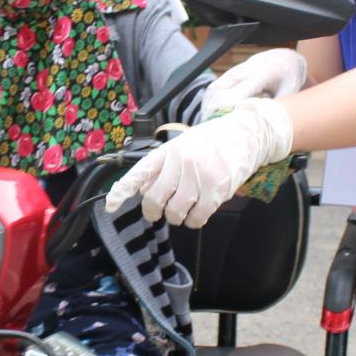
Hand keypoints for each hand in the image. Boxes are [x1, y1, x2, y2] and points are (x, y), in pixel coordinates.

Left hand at [104, 100, 293, 228]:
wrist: (244, 134)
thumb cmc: (211, 142)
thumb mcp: (182, 146)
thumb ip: (162, 166)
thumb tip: (143, 189)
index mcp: (168, 150)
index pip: (140, 171)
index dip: (122, 190)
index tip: (111, 205)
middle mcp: (181, 162)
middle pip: (155, 199)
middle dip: (155, 212)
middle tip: (160, 212)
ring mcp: (199, 176)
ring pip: (175, 212)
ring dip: (177, 216)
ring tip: (184, 208)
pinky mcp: (217, 189)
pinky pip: (197, 217)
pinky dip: (194, 220)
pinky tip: (198, 212)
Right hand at [200, 48, 307, 114]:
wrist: (282, 59)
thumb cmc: (288, 78)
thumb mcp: (289, 92)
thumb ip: (277, 106)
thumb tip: (264, 124)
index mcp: (261, 75)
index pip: (241, 90)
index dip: (230, 103)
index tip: (222, 119)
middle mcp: (245, 71)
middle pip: (222, 89)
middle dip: (214, 109)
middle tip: (211, 128)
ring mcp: (235, 71)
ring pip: (215, 88)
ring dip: (208, 106)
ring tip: (207, 124)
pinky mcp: (229, 73)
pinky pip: (214, 86)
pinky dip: (209, 100)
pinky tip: (208, 114)